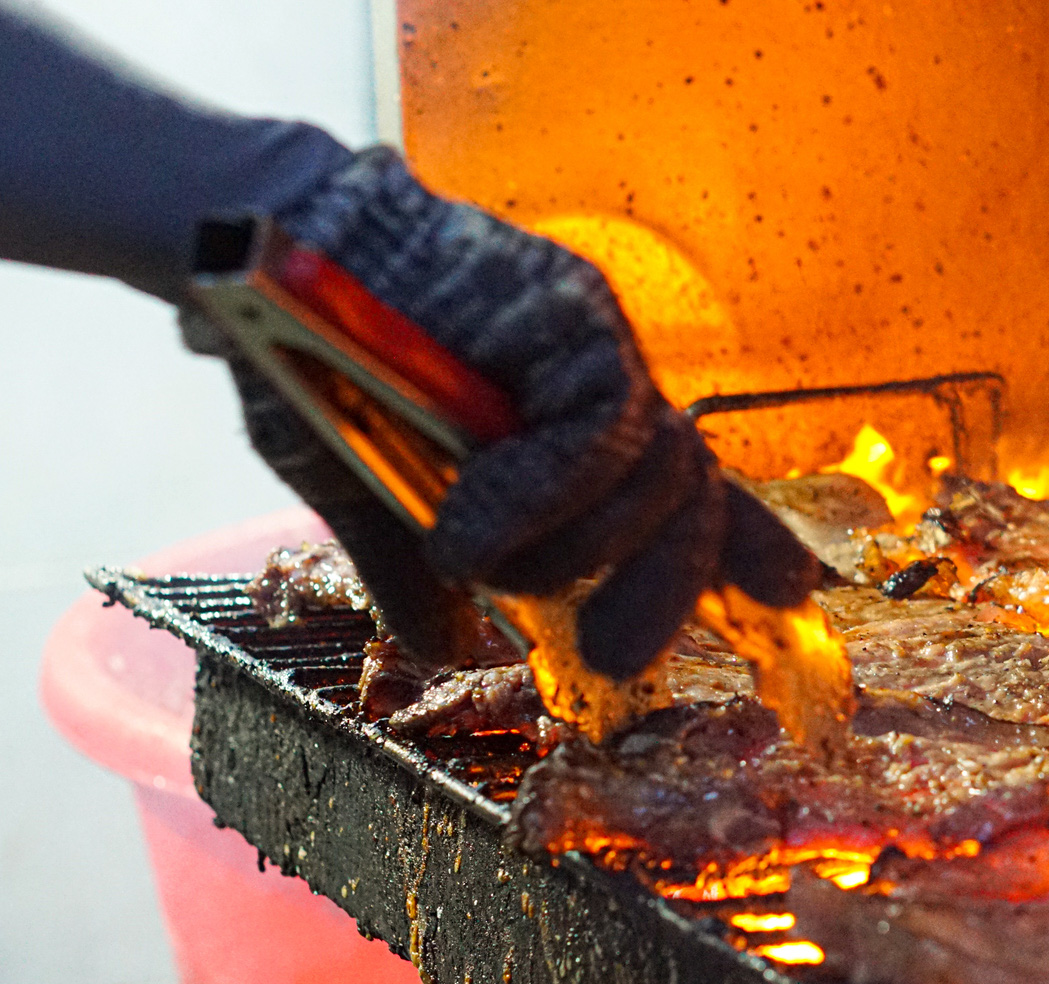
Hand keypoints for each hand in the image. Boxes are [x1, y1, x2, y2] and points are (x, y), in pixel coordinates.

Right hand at [190, 148, 821, 675]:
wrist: (256, 264)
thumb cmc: (315, 367)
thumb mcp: (373, 496)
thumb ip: (419, 572)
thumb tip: (444, 650)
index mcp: (577, 434)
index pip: (687, 497)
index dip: (744, 546)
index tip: (792, 592)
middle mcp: (603, 388)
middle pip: (694, 499)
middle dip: (666, 591)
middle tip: (614, 654)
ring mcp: (595, 344)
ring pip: (657, 472)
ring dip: (578, 544)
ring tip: (478, 554)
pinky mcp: (572, 309)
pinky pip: (600, 427)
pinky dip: (541, 493)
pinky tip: (471, 522)